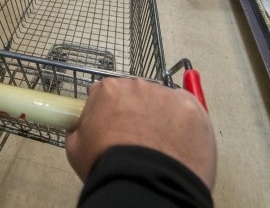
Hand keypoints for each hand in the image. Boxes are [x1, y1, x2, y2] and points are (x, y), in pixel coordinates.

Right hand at [65, 78, 215, 188]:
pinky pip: (188, 112)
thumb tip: (85, 127)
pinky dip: (185, 125)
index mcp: (108, 90)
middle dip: (137, 113)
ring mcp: (168, 95)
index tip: (112, 127)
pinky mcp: (193, 108)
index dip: (109, 111)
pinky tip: (178, 145)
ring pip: (164, 103)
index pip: (106, 93)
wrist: (142, 183)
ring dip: (162, 118)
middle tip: (137, 140)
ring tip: (161, 147)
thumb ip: (81, 128)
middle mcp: (138, 85)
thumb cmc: (106, 165)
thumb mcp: (76, 148)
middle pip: (137, 95)